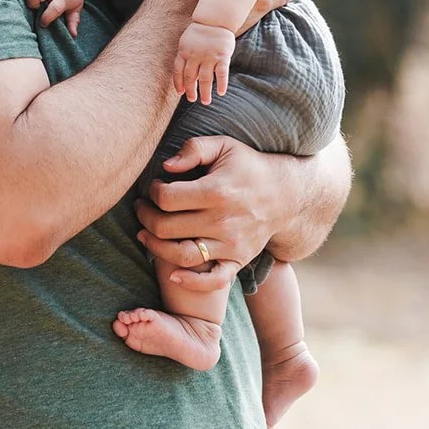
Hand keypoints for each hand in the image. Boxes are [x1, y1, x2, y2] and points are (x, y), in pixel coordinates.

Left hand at [135, 136, 284, 284]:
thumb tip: (166, 166)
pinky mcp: (238, 260)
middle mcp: (223, 221)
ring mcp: (231, 244)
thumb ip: (194, 149)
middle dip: (146, 218)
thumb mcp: (224, 146)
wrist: (286, 195)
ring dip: (155, 248)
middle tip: (142, 209)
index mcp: (217, 191)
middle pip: (167, 228)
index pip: (167, 198)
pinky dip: (192, 282)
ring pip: (182, 255)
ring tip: (145, 235)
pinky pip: (213, 280)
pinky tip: (173, 275)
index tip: (155, 188)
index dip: (153, 192)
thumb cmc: (248, 168)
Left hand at [173, 21, 235, 104]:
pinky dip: (221, 84)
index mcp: (184, 52)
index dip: (178, 83)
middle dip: (191, 91)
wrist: (215, 19)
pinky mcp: (222, 57)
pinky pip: (221, 74)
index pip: (178, 71)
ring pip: (205, 79)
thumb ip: (186, 57)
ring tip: (206, 101)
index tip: (180, 93)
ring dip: (205, 92)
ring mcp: (209, 57)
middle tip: (192, 99)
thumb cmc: (200, 33)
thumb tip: (187, 77)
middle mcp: (195, 56)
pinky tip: (221, 93)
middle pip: (190, 77)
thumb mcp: (187, 42)